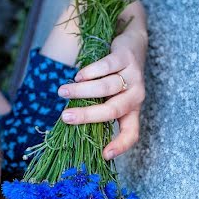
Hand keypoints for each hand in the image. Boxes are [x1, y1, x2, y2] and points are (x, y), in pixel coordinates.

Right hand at [58, 28, 147, 159]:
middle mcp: (136, 96)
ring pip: (106, 87)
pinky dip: (90, 72)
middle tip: (65, 117)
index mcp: (132, 111)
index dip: (120, 146)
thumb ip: (98, 108)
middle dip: (87, 115)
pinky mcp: (126, 57)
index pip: (132, 133)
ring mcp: (133, 76)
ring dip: (81, 91)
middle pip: (113, 110)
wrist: (134, 44)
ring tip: (62, 92)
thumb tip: (69, 122)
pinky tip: (78, 76)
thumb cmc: (117, 77)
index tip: (104, 155)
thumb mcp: (113, 96)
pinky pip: (106, 66)